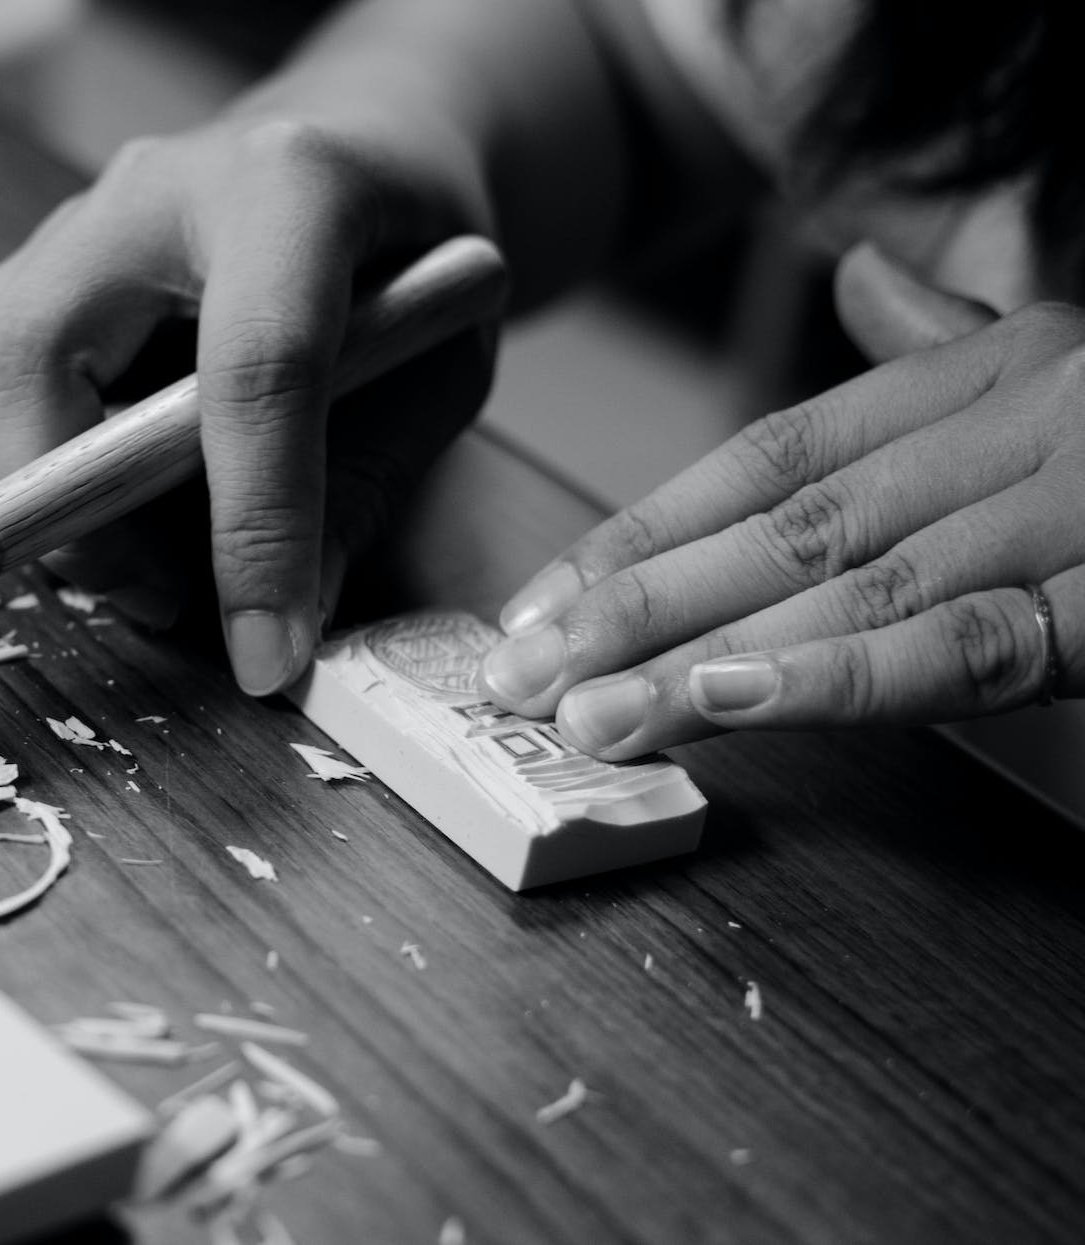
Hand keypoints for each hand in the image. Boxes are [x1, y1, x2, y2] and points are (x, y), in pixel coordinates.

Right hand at [0, 107, 492, 694]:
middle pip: (27, 353)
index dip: (254, 525)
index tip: (263, 651)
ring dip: (15, 502)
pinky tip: (95, 503)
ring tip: (126, 559)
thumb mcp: (442, 366)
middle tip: (156, 596)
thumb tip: (280, 628)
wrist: (360, 141)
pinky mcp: (25, 272)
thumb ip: (366, 484)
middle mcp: (147, 192)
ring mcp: (67, 226)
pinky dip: (5, 474)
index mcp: (287, 188)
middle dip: (66, 515)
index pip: (252, 367)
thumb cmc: (410, 252)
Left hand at [478, 244, 1084, 759]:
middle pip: (781, 528)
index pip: (769, 458)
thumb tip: (863, 276)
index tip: (537, 606)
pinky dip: (843, 678)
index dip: (639, 534)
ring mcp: (1070, 511)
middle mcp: (1014, 429)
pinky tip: (735, 704)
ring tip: (592, 714)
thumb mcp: (1069, 364)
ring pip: (846, 589)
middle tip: (524, 677)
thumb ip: (947, 344)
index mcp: (986, 375)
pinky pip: (966, 647)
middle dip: (634, 608)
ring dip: (700, 660)